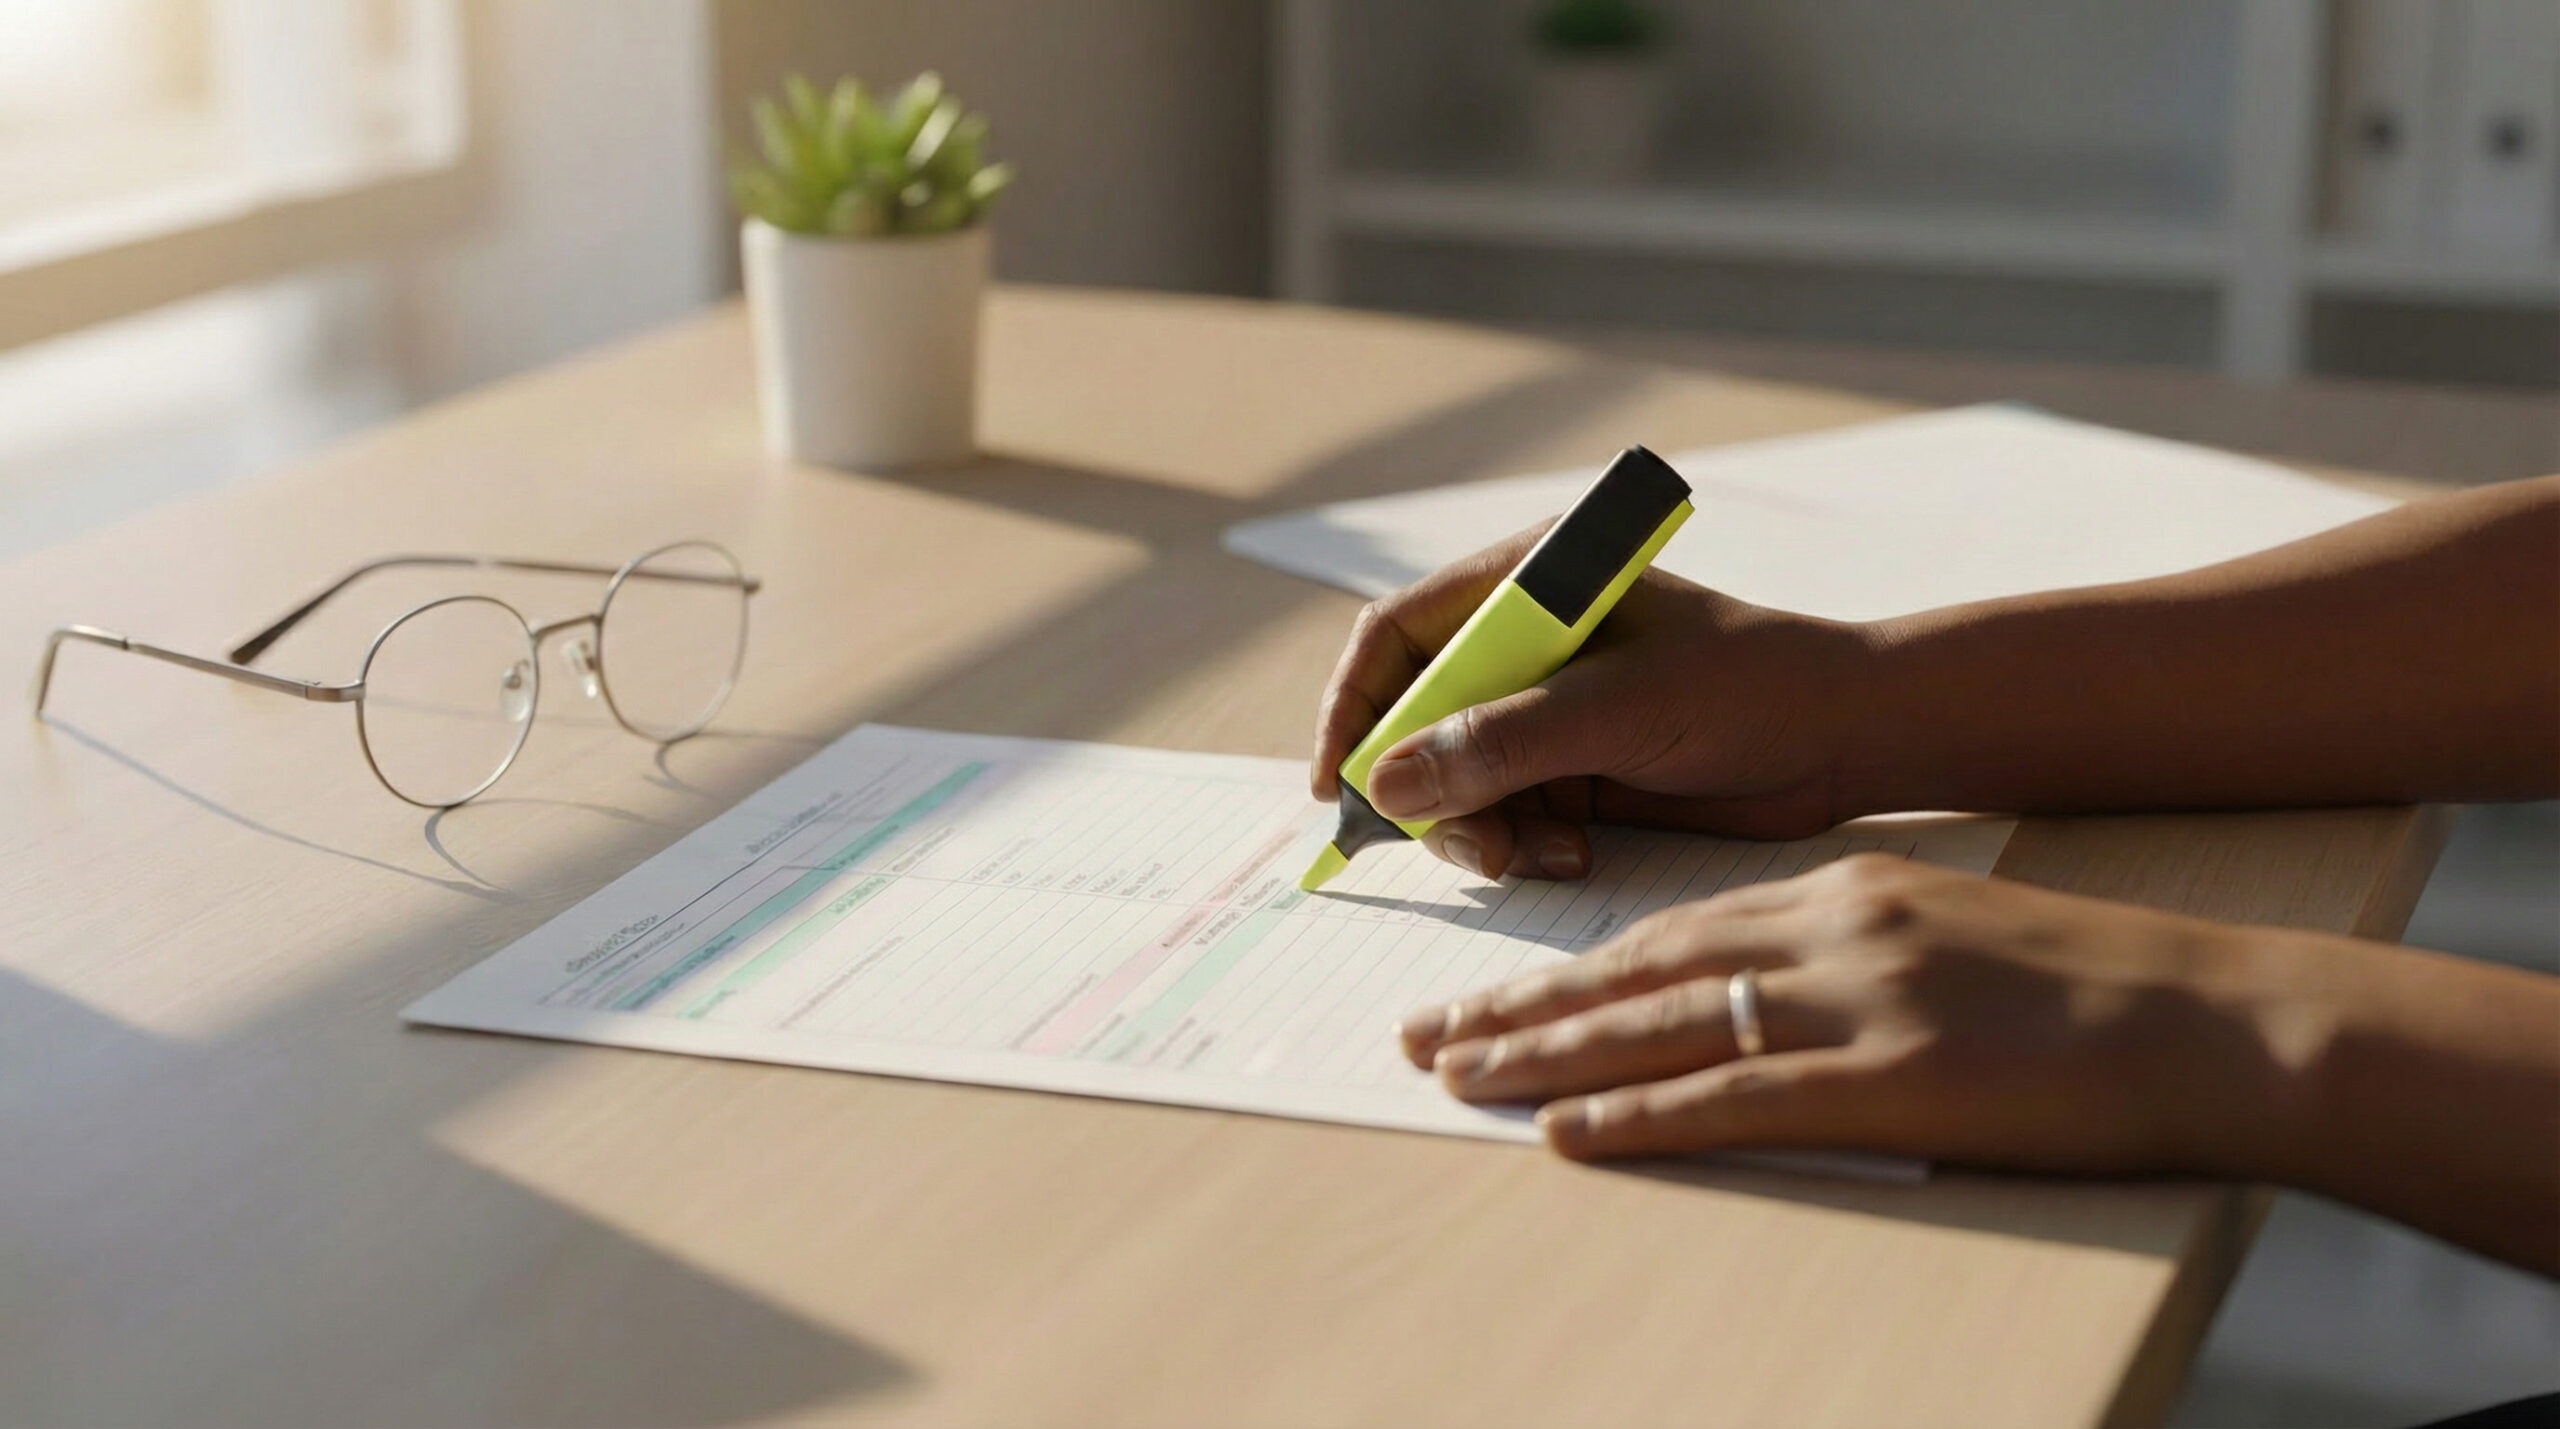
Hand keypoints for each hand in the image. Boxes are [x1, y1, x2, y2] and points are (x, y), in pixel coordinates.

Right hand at [1311, 525, 1873, 880]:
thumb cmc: (1750, 687)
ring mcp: (1546, 709)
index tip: (1340, 783)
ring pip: (1452, 780)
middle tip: (1468, 845)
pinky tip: (1574, 855)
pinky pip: (1503, 815)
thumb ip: (1503, 742)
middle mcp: (1524, 642)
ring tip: (1534, 855)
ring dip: (1478, 827)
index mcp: (1528, 583)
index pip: (1398, 634)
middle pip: (1413, 718)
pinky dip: (1521, 844)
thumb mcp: (1621, 708)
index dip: (1356, 706)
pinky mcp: (1572, 769)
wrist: (1849, 740)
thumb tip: (1386, 785)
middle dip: (1425, 789)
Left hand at [1395, 853, 2292, 1176]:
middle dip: (1522, 1005)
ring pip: (1657, 1026)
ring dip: (1544, 1056)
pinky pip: (1729, 1097)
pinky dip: (1636, 1117)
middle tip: (1426, 1032)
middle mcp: (1832, 930)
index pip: (1673, 929)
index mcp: (1846, 893)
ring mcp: (1856, 1002)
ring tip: (1456, 1077)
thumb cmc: (2094, 992)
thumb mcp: (1954, 939)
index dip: (1573, 967)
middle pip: (1638, 970)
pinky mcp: (1889, 1079)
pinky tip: (1565, 1132)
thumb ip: (1855, 959)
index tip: (1497, 991)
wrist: (2215, 1018)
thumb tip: (1767, 1002)